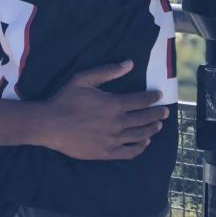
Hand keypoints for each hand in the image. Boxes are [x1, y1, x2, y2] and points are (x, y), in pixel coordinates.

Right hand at [38, 60, 169, 159]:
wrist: (50, 125)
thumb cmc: (65, 100)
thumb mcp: (83, 79)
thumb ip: (107, 71)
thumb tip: (129, 63)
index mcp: (114, 104)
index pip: (141, 101)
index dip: (152, 98)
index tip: (159, 95)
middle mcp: (117, 123)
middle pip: (145, 119)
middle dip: (158, 114)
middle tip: (165, 112)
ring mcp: (113, 139)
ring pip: (140, 135)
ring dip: (152, 129)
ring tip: (158, 126)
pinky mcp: (107, 152)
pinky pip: (130, 152)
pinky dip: (140, 147)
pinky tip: (144, 143)